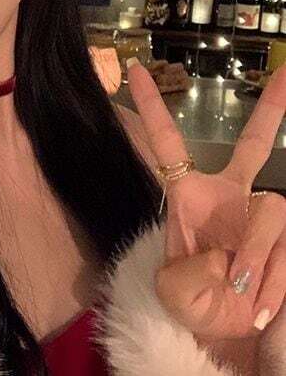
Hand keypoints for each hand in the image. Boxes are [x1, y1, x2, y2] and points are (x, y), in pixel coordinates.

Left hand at [127, 60, 285, 341]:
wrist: (227, 336)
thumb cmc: (193, 307)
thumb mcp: (173, 295)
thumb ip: (188, 275)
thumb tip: (225, 260)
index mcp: (187, 194)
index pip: (166, 141)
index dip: (152, 106)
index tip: (135, 69)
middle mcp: (228, 194)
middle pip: (253, 143)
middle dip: (273, 108)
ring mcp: (262, 213)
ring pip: (273, 212)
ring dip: (259, 259)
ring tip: (244, 292)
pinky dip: (274, 278)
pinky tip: (262, 302)